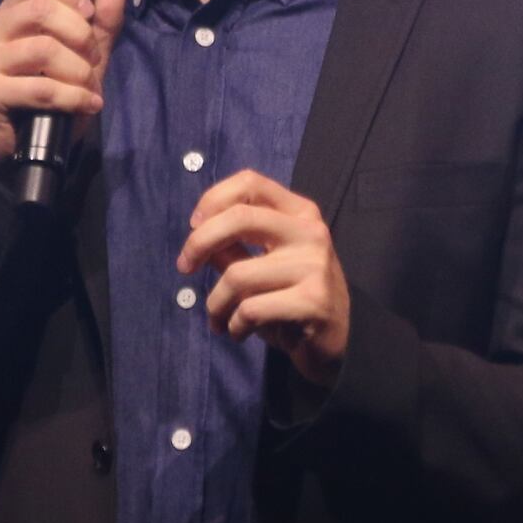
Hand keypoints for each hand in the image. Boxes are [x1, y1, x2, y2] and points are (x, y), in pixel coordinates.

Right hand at [0, 0, 131, 166]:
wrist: (25, 151)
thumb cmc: (51, 98)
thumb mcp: (84, 56)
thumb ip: (101, 21)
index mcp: (8, 14)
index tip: (89, 17)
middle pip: (42, 10)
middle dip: (82, 37)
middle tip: (93, 62)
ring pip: (43, 48)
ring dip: (79, 72)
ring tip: (88, 89)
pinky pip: (40, 88)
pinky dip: (72, 97)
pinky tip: (87, 106)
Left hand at [177, 171, 349, 388]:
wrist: (338, 340)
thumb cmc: (293, 297)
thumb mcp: (263, 264)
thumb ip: (233, 246)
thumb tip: (197, 236)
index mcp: (299, 213)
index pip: (250, 183)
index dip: (213, 200)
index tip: (194, 226)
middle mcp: (310, 232)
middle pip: (239, 218)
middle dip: (199, 243)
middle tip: (184, 267)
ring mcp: (314, 265)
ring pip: (237, 275)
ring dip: (215, 303)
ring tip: (218, 319)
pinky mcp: (313, 301)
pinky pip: (250, 309)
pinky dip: (234, 326)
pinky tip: (239, 332)